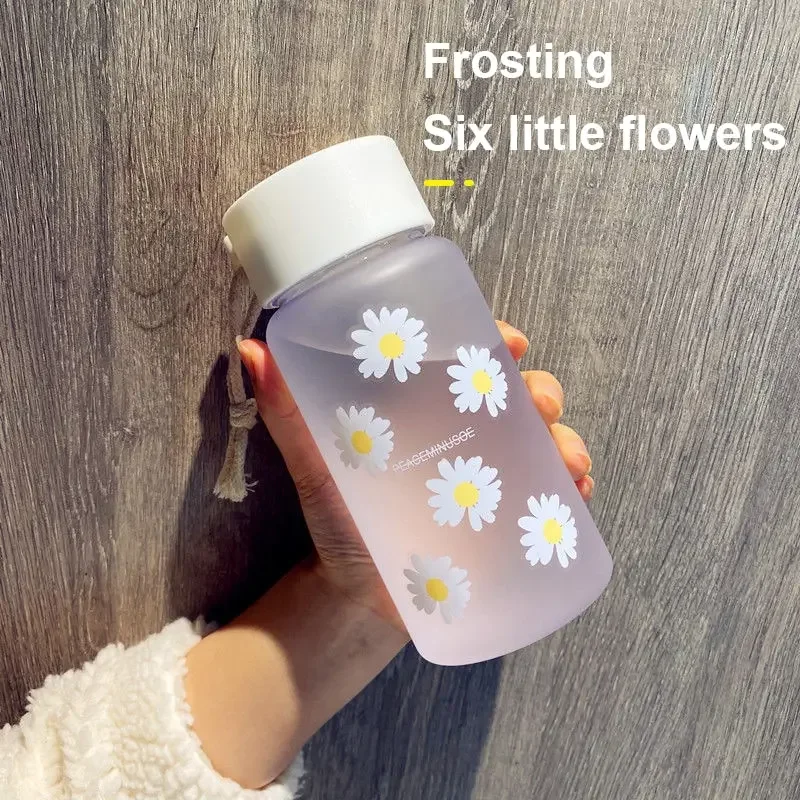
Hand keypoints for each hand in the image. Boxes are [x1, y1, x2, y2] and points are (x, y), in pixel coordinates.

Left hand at [238, 321, 592, 630]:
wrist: (356, 603)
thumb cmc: (337, 525)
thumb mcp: (315, 465)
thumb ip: (287, 412)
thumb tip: (251, 348)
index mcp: (427, 414)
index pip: (469, 363)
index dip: (495, 343)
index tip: (509, 341)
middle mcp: (466, 441)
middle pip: (519, 401)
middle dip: (541, 392)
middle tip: (537, 404)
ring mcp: (493, 484)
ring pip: (545, 447)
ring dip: (567, 441)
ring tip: (566, 460)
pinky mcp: (508, 528)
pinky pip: (553, 504)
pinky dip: (572, 495)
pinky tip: (576, 494)